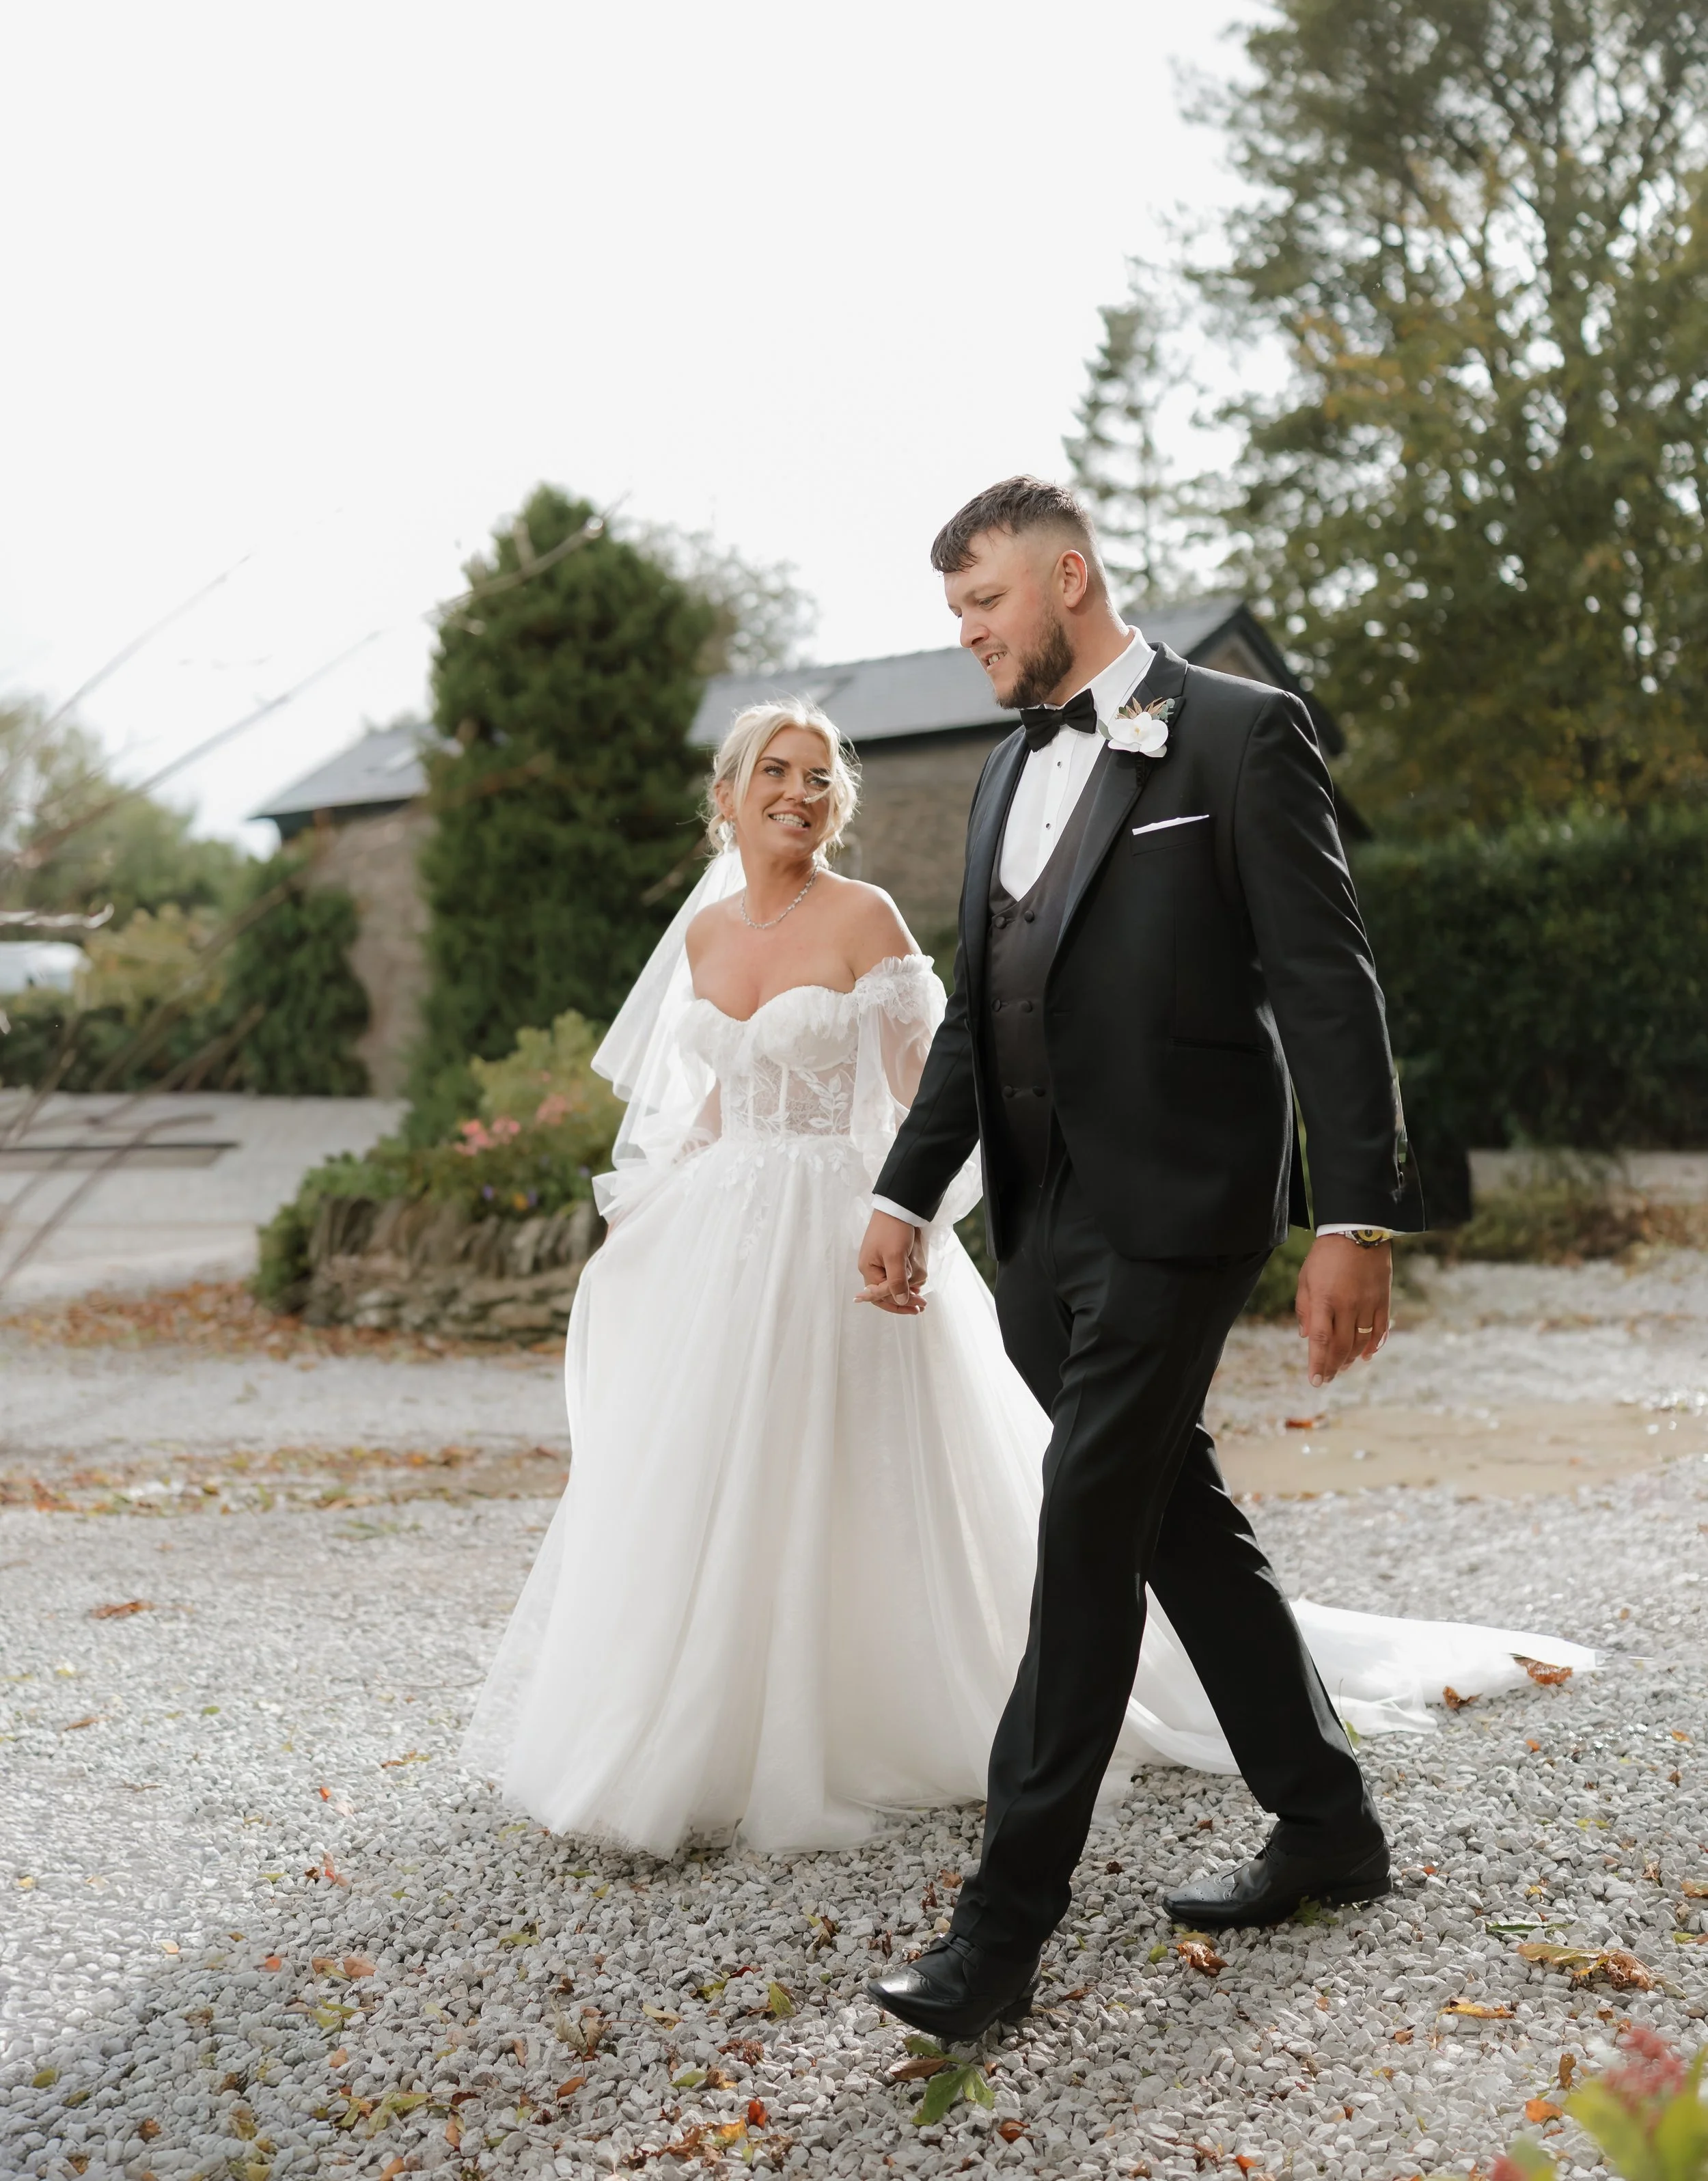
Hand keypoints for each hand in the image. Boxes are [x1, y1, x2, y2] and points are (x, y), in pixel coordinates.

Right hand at [857, 1210, 928, 1314]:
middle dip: (903, 1300)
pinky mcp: (888, 1256)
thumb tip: (900, 1301)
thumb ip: (897, 1281)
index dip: (899, 1304)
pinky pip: (895, 1274)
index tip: (917, 1307)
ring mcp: (879, 1262)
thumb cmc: (894, 1230)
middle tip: (921, 1307)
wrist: (898, 1206)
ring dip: (906, 1291)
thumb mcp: (895, 1256)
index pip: (881, 1296)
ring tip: (921, 1296)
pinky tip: (917, 1285)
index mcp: (868, 1269)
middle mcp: (871, 1268)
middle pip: (885, 1293)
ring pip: (892, 1284)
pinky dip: (906, 1280)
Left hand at [1294, 1235, 1389, 1385]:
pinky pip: (1380, 1330)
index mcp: (1324, 1300)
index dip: (1318, 1363)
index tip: (1315, 1381)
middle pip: (1341, 1346)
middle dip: (1333, 1366)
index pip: (1320, 1340)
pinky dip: (1373, 1346)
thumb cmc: (1325, 1255)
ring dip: (1350, 1359)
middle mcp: (1347, 1306)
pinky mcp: (1383, 1300)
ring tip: (1342, 1368)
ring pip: (1361, 1342)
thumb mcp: (1306, 1278)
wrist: (1358, 1230)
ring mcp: (1367, 1304)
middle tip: (1327, 1379)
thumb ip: (1305, 1308)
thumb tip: (1306, 1336)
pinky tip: (1365, 1356)